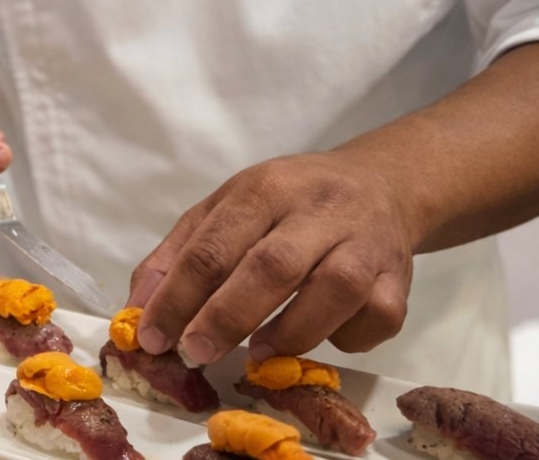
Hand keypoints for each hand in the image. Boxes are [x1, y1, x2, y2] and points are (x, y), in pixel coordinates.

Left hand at [127, 151, 414, 365]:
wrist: (377, 183)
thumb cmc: (287, 201)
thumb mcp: (228, 206)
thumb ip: (180, 253)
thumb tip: (138, 308)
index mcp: (265, 187)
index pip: (215, 243)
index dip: (179, 294)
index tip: (152, 336)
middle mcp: (318, 208)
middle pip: (272, 265)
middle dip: (227, 316)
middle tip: (195, 352)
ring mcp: (365, 242)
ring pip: (334, 290)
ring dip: (290, 332)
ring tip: (256, 356)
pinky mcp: (399, 279)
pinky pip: (375, 317)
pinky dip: (345, 338)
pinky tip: (318, 340)